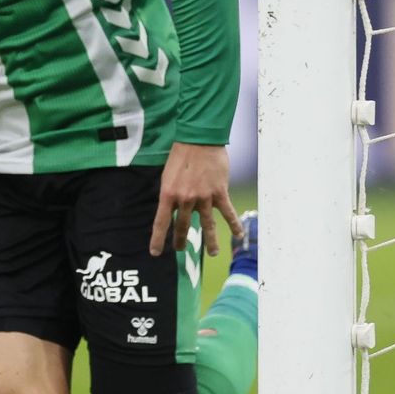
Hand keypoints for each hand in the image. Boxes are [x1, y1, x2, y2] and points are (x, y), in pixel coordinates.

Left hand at [149, 141, 242, 256]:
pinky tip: (238, 236)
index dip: (157, 239)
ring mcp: (203, 198)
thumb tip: (175, 207)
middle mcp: (185, 200)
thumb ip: (171, 193)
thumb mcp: (167, 175)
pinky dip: (234, 225)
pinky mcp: (219, 193)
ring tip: (212, 253)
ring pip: (207, 225)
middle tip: (180, 250)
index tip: (155, 253)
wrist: (199, 140)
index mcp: (168, 194)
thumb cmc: (181, 155)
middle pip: (182, 226)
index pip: (161, 222)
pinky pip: (227, 213)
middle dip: (180, 240)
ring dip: (210, 241)